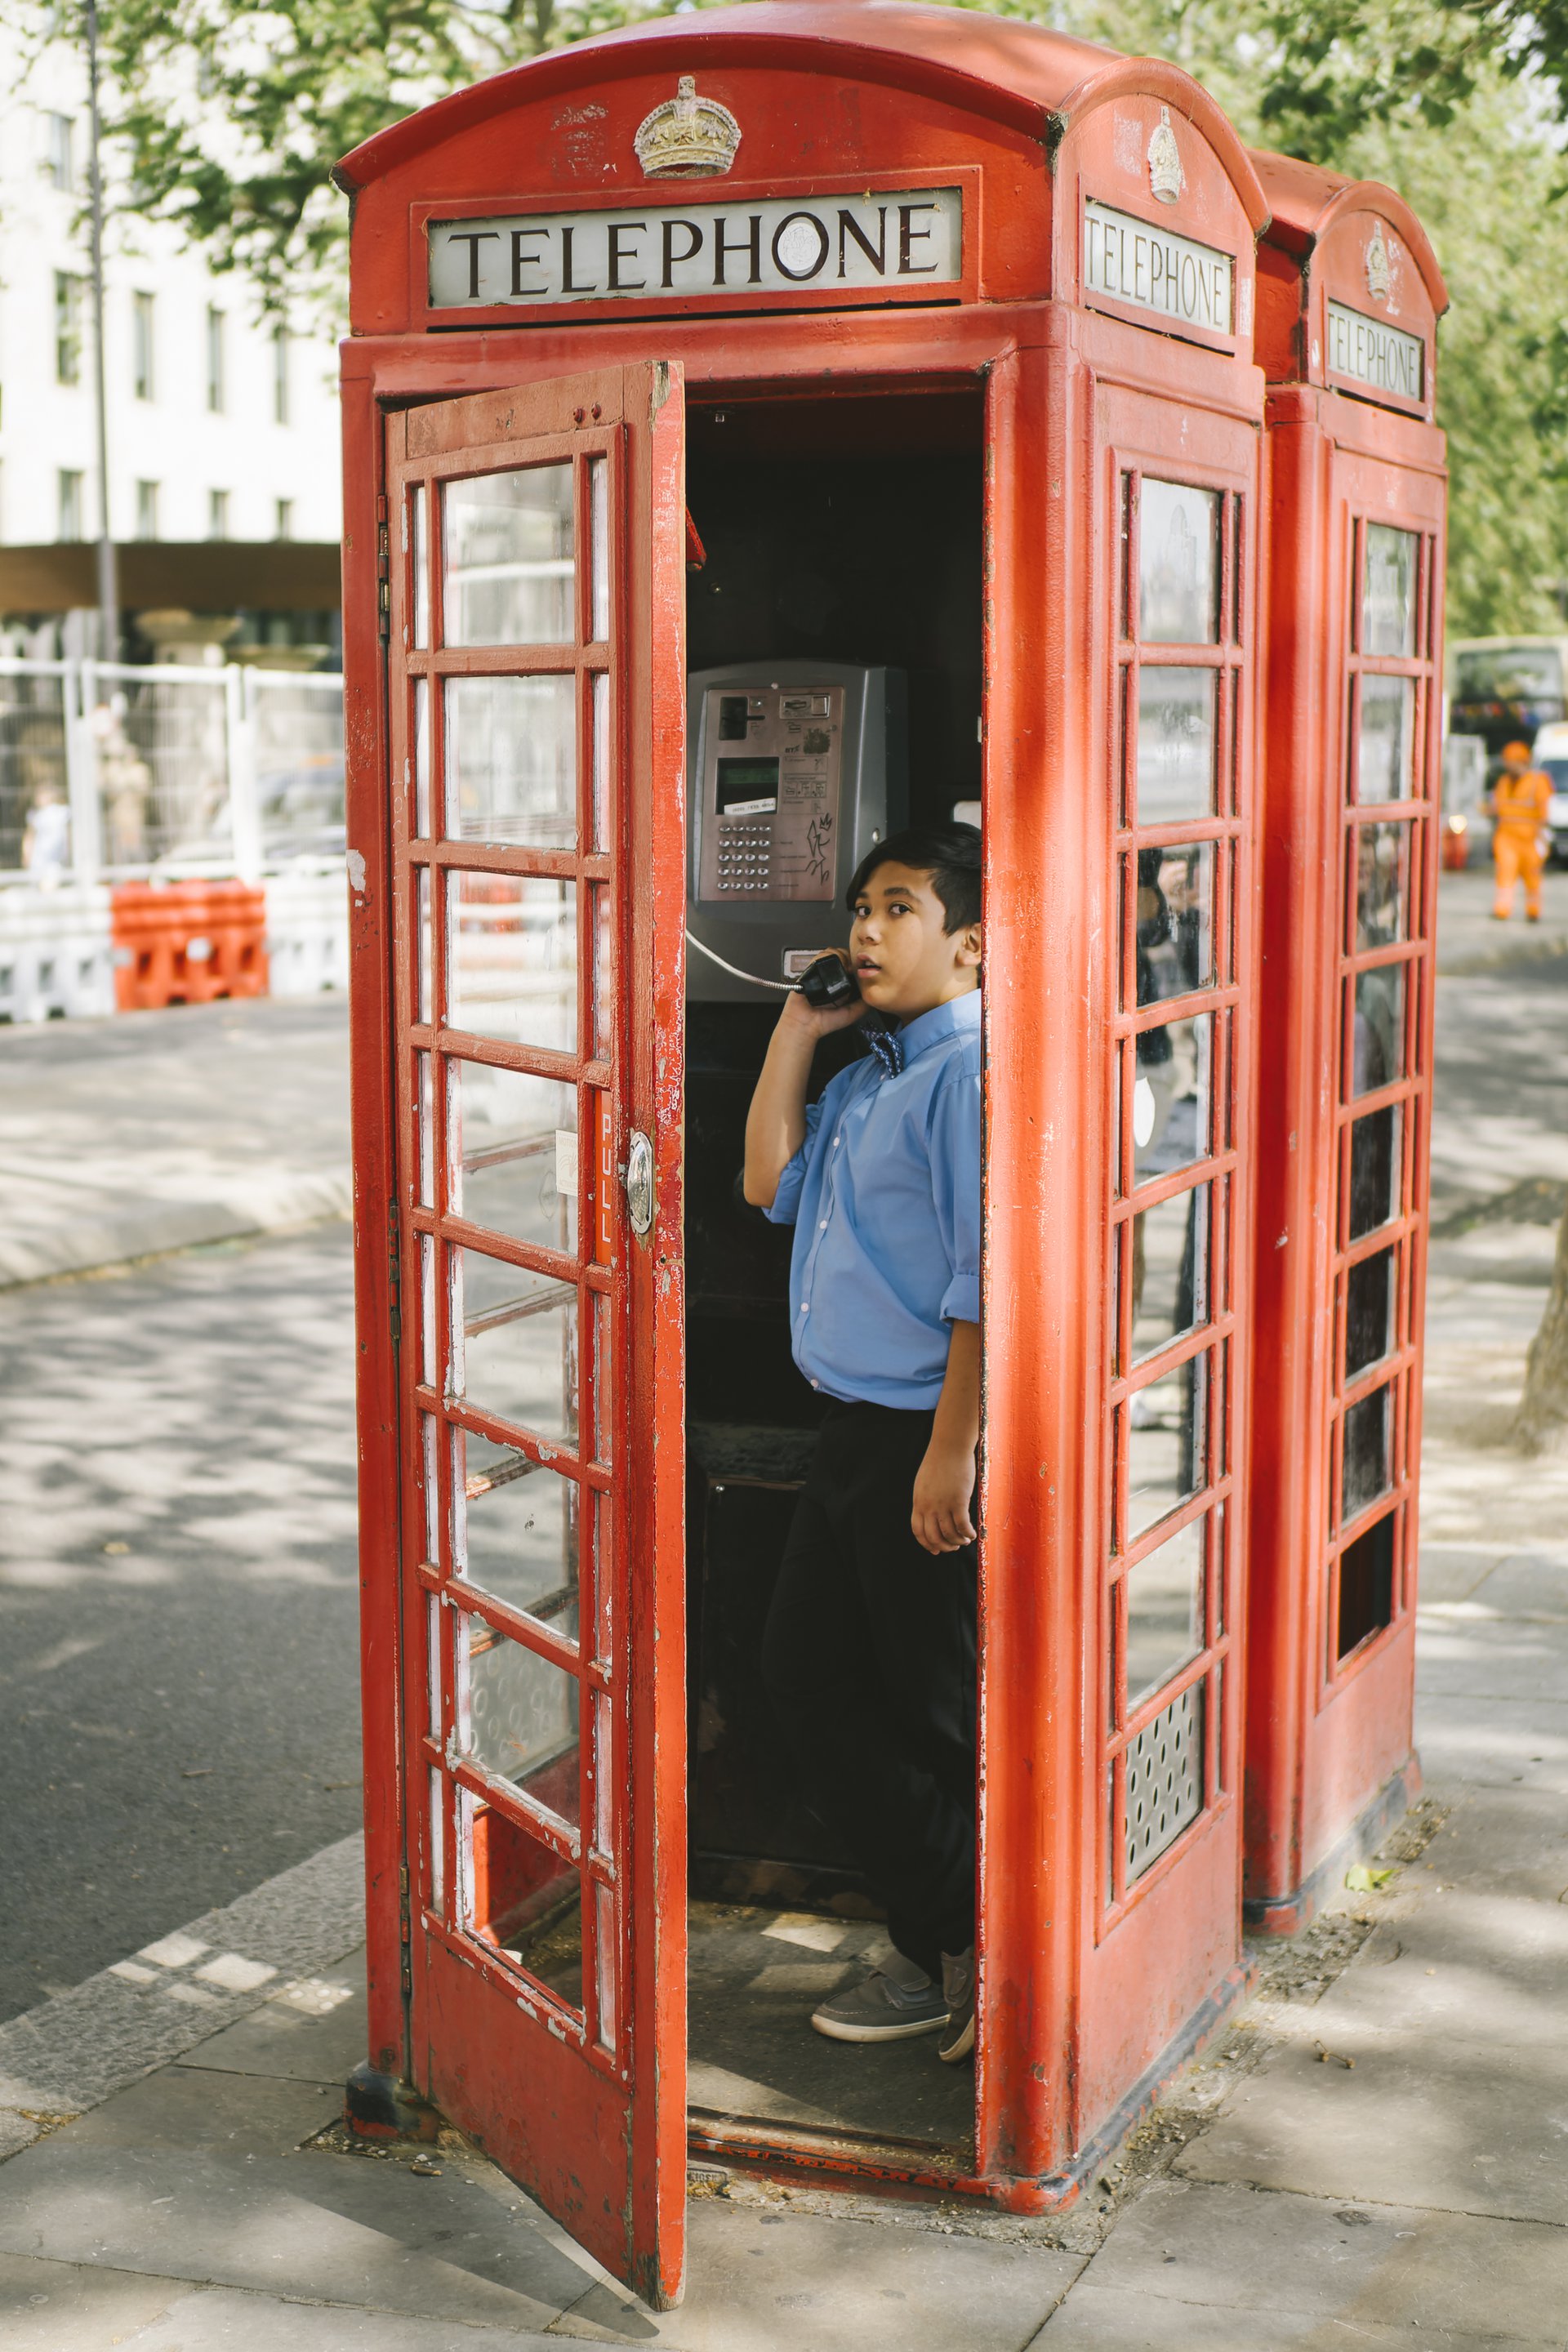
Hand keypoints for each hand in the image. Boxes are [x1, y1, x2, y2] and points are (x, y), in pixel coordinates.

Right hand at [778, 951, 864, 1041]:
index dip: (856, 962)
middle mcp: (829, 977)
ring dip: (839, 956)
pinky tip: (833, 966)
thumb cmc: (824, 1022)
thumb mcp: (851, 1014)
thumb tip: (875, 995)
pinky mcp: (809, 970)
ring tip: (843, 967)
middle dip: (849, 957)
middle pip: (841, 954)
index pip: (850, 964)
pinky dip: (826, 956)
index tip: (861, 967)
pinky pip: (819, 957)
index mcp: (839, 984)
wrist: (805, 1024)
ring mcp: (819, 972)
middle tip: (852, 968)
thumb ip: (863, 1005)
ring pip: (831, 953)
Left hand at [911, 1438, 976, 1555]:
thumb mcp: (924, 1483)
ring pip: (950, 1534)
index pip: (918, 1531)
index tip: (936, 1550)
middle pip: (934, 1537)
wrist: (949, 1446)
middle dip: (945, 1546)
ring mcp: (943, 1504)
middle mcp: (928, 1506)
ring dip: (959, 1541)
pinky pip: (963, 1526)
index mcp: (918, 1502)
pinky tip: (973, 1534)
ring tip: (966, 1540)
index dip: (927, 1544)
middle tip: (954, 1547)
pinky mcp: (958, 1501)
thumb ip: (925, 1499)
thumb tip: (930, 1513)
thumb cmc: (939, 1461)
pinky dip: (968, 1534)